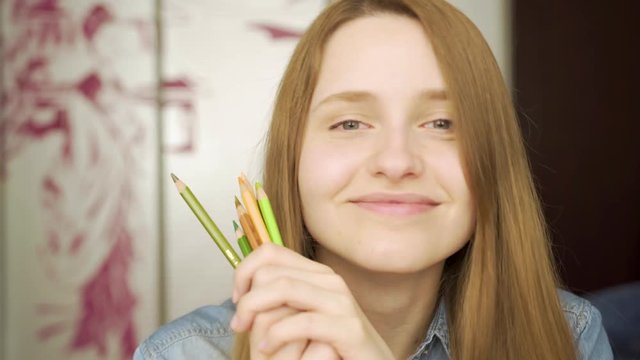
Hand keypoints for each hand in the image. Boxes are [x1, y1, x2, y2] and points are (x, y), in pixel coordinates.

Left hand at [230, 243, 394, 358]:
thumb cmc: (332, 345)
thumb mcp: (303, 314)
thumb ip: (281, 298)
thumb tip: (244, 285)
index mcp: (316, 273)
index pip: (270, 252)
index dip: (244, 271)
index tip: (236, 298)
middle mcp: (329, 280)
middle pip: (271, 272)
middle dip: (246, 299)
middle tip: (239, 325)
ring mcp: (340, 302)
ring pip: (282, 289)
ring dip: (255, 312)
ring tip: (251, 339)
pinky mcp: (348, 327)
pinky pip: (302, 322)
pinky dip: (277, 335)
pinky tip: (268, 348)